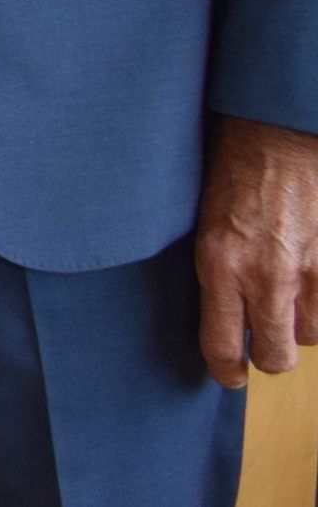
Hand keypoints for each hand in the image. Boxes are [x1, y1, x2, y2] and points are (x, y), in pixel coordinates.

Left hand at [194, 113, 317, 385]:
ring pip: (310, 336)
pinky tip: (309, 279)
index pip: (222, 345)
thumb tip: (226, 320)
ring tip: (287, 295)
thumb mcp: (205, 227)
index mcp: (218, 266)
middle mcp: (263, 276)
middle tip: (265, 343)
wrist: (276, 136)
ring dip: (299, 324)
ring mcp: (307, 272)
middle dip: (270, 357)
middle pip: (276, 357)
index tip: (230, 376)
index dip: (226, 371)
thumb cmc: (232, 174)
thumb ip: (217, 275)